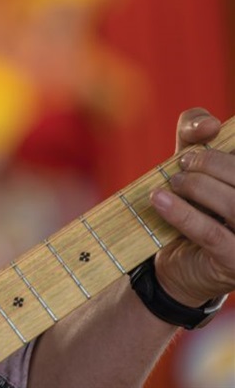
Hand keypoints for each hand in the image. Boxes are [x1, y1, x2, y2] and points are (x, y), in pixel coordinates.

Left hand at [150, 108, 234, 306]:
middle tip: (183, 162)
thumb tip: (208, 124)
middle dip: (212, 163)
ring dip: (199, 186)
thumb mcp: (193, 166)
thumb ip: (197, 137)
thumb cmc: (192, 205)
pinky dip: (183, 213)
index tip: (208, 130)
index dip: (232, 137)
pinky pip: (213, 234)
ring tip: (174, 182)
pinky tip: (160, 199)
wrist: (177, 263)